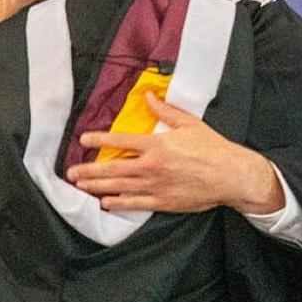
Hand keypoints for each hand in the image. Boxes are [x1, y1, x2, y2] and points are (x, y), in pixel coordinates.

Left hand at [65, 94, 282, 213]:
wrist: (231, 176)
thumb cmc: (212, 148)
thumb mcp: (189, 124)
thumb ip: (166, 111)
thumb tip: (149, 97)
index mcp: (157, 145)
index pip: (121, 141)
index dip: (100, 140)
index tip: (83, 141)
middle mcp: (152, 166)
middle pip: (114, 168)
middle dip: (89, 171)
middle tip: (71, 173)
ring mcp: (156, 186)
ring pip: (120, 187)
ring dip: (98, 187)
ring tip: (80, 186)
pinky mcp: (163, 202)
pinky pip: (135, 204)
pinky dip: (118, 203)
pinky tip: (105, 202)